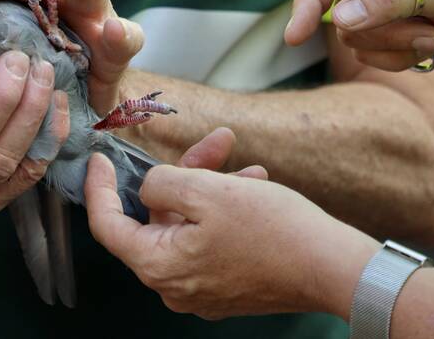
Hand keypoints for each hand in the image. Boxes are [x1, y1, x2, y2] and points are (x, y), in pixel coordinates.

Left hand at [86, 129, 377, 319]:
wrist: (335, 268)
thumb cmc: (272, 230)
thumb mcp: (206, 190)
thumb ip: (162, 182)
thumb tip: (149, 186)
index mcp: (159, 266)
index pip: (107, 226)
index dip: (98, 189)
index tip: (98, 159)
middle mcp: (175, 286)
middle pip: (155, 219)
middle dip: (177, 174)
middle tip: (205, 143)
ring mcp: (202, 290)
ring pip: (186, 224)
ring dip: (206, 185)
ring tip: (232, 155)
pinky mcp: (228, 286)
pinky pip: (210, 239)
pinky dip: (222, 208)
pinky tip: (250, 180)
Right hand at [284, 0, 433, 71]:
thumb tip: (342, 17)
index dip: (311, 0)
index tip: (296, 33)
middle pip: (341, 11)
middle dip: (384, 30)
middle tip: (427, 31)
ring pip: (355, 37)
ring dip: (398, 46)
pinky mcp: (388, 28)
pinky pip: (371, 54)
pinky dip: (401, 58)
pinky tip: (433, 46)